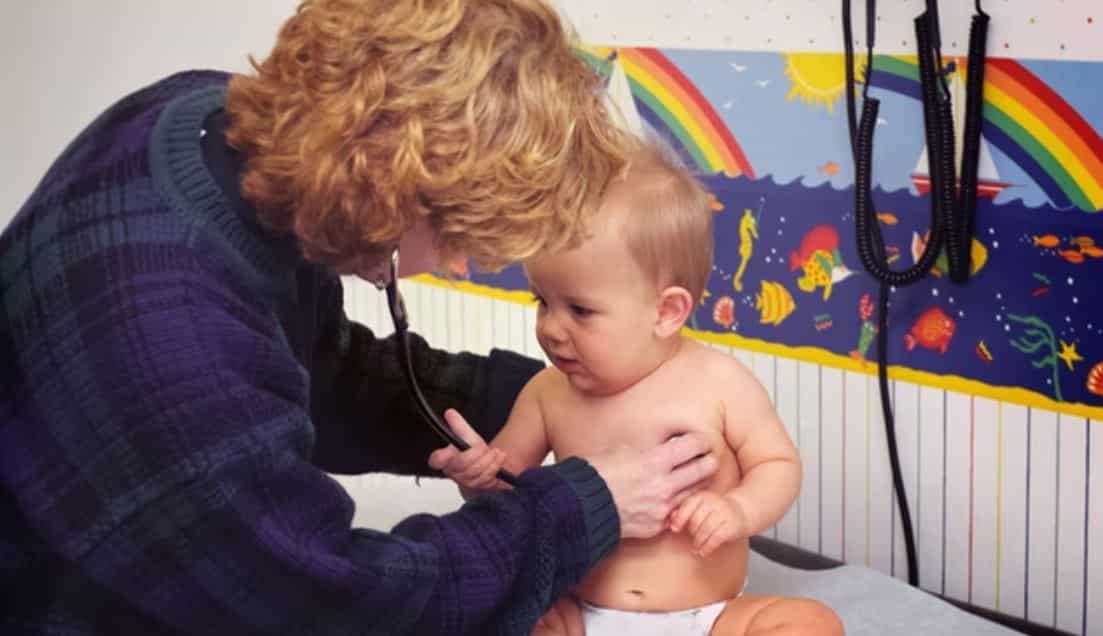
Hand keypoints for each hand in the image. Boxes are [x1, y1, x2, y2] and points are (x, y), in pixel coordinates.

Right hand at [428, 409, 506, 490]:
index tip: (451, 450)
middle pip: (461, 464)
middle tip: (483, 447)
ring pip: (475, 472)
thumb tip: (450, 413)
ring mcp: (466, 482)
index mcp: (447, 460)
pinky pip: (485, 479)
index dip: (442, 457)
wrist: (490, 464)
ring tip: (495, 452)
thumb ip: (458, 425)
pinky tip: (498, 459)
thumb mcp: (468, 436)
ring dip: (488, 460)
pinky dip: (494, 466)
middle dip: (475, 453)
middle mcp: (454, 473)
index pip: (436, 461)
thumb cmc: (476, 452)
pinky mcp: (478, 488)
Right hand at [585, 432, 717, 539]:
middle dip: (709, 461)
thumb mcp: (622, 450)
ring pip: (694, 492)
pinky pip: (676, 513)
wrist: (580, 507)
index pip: (693, 446)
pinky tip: (673, 497)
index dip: (701, 441)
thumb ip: (647, 451)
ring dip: (696, 483)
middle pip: (703, 470)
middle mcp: (664, 485)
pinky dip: (677, 504)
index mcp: (655, 461)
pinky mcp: (657, 526)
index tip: (702, 440)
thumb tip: (659, 450)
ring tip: (695, 476)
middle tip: (709, 457)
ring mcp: (663, 508)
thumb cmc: (596, 475)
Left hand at [669, 491, 748, 556]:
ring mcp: (724, 514)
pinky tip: (703, 552)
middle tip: (691, 538)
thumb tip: (669, 519)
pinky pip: (715, 539)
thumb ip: (684, 510)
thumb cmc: (715, 510)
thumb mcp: (700, 506)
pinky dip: (707, 547)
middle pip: (695, 520)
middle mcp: (713, 503)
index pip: (688, 505)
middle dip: (691, 532)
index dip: (680, 518)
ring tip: (696, 548)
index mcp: (703, 496)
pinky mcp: (731, 526)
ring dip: (698, 542)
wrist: (741, 511)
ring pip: (705, 530)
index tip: (674, 528)